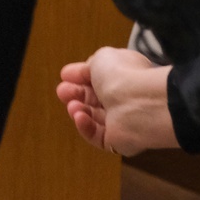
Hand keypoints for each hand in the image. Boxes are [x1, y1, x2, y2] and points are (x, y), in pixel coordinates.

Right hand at [56, 47, 178, 156]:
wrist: (138, 103)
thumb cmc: (122, 75)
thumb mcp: (102, 58)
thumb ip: (91, 65)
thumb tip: (82, 73)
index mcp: (126, 76)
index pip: (100, 78)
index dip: (81, 76)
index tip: (65, 75)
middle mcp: (125, 99)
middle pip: (94, 98)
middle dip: (76, 94)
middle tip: (62, 92)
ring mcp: (122, 121)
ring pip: (94, 118)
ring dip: (79, 110)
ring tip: (72, 105)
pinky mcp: (117, 142)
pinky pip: (96, 136)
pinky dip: (85, 126)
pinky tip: (79, 117)